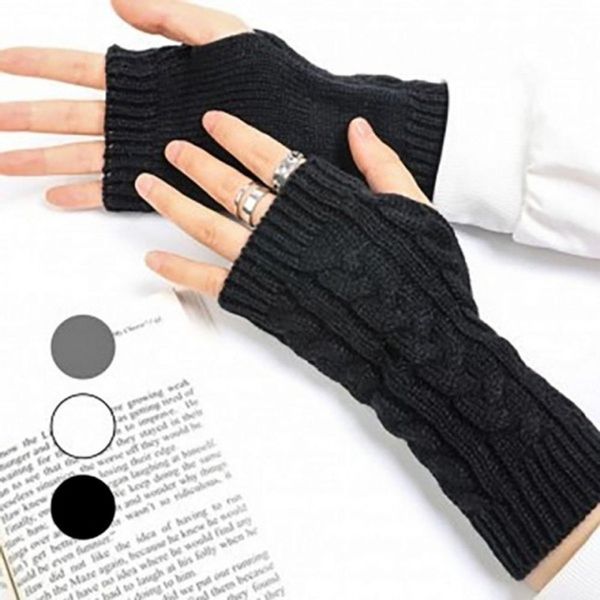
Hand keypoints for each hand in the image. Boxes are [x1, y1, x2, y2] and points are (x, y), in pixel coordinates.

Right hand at [0, 0, 248, 208]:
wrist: (298, 128)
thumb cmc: (267, 81)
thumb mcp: (220, 35)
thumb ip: (170, 15)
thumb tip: (113, 0)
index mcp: (147, 77)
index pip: (79, 68)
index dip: (38, 64)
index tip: (1, 62)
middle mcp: (139, 116)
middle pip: (67, 116)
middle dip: (25, 117)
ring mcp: (147, 150)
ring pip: (81, 154)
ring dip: (41, 159)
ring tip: (5, 163)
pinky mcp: (163, 179)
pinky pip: (116, 189)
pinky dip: (85, 194)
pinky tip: (57, 198)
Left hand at [135, 112, 428, 294]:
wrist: (415, 342)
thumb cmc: (420, 279)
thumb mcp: (416, 210)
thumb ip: (383, 166)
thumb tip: (359, 127)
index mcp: (326, 198)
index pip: (270, 154)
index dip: (237, 134)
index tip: (212, 120)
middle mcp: (290, 227)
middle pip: (230, 185)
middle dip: (196, 163)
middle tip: (171, 148)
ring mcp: (272, 265)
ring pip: (210, 226)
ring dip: (174, 203)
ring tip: (147, 185)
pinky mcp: (264, 302)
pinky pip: (212, 282)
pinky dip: (180, 270)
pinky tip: (153, 258)